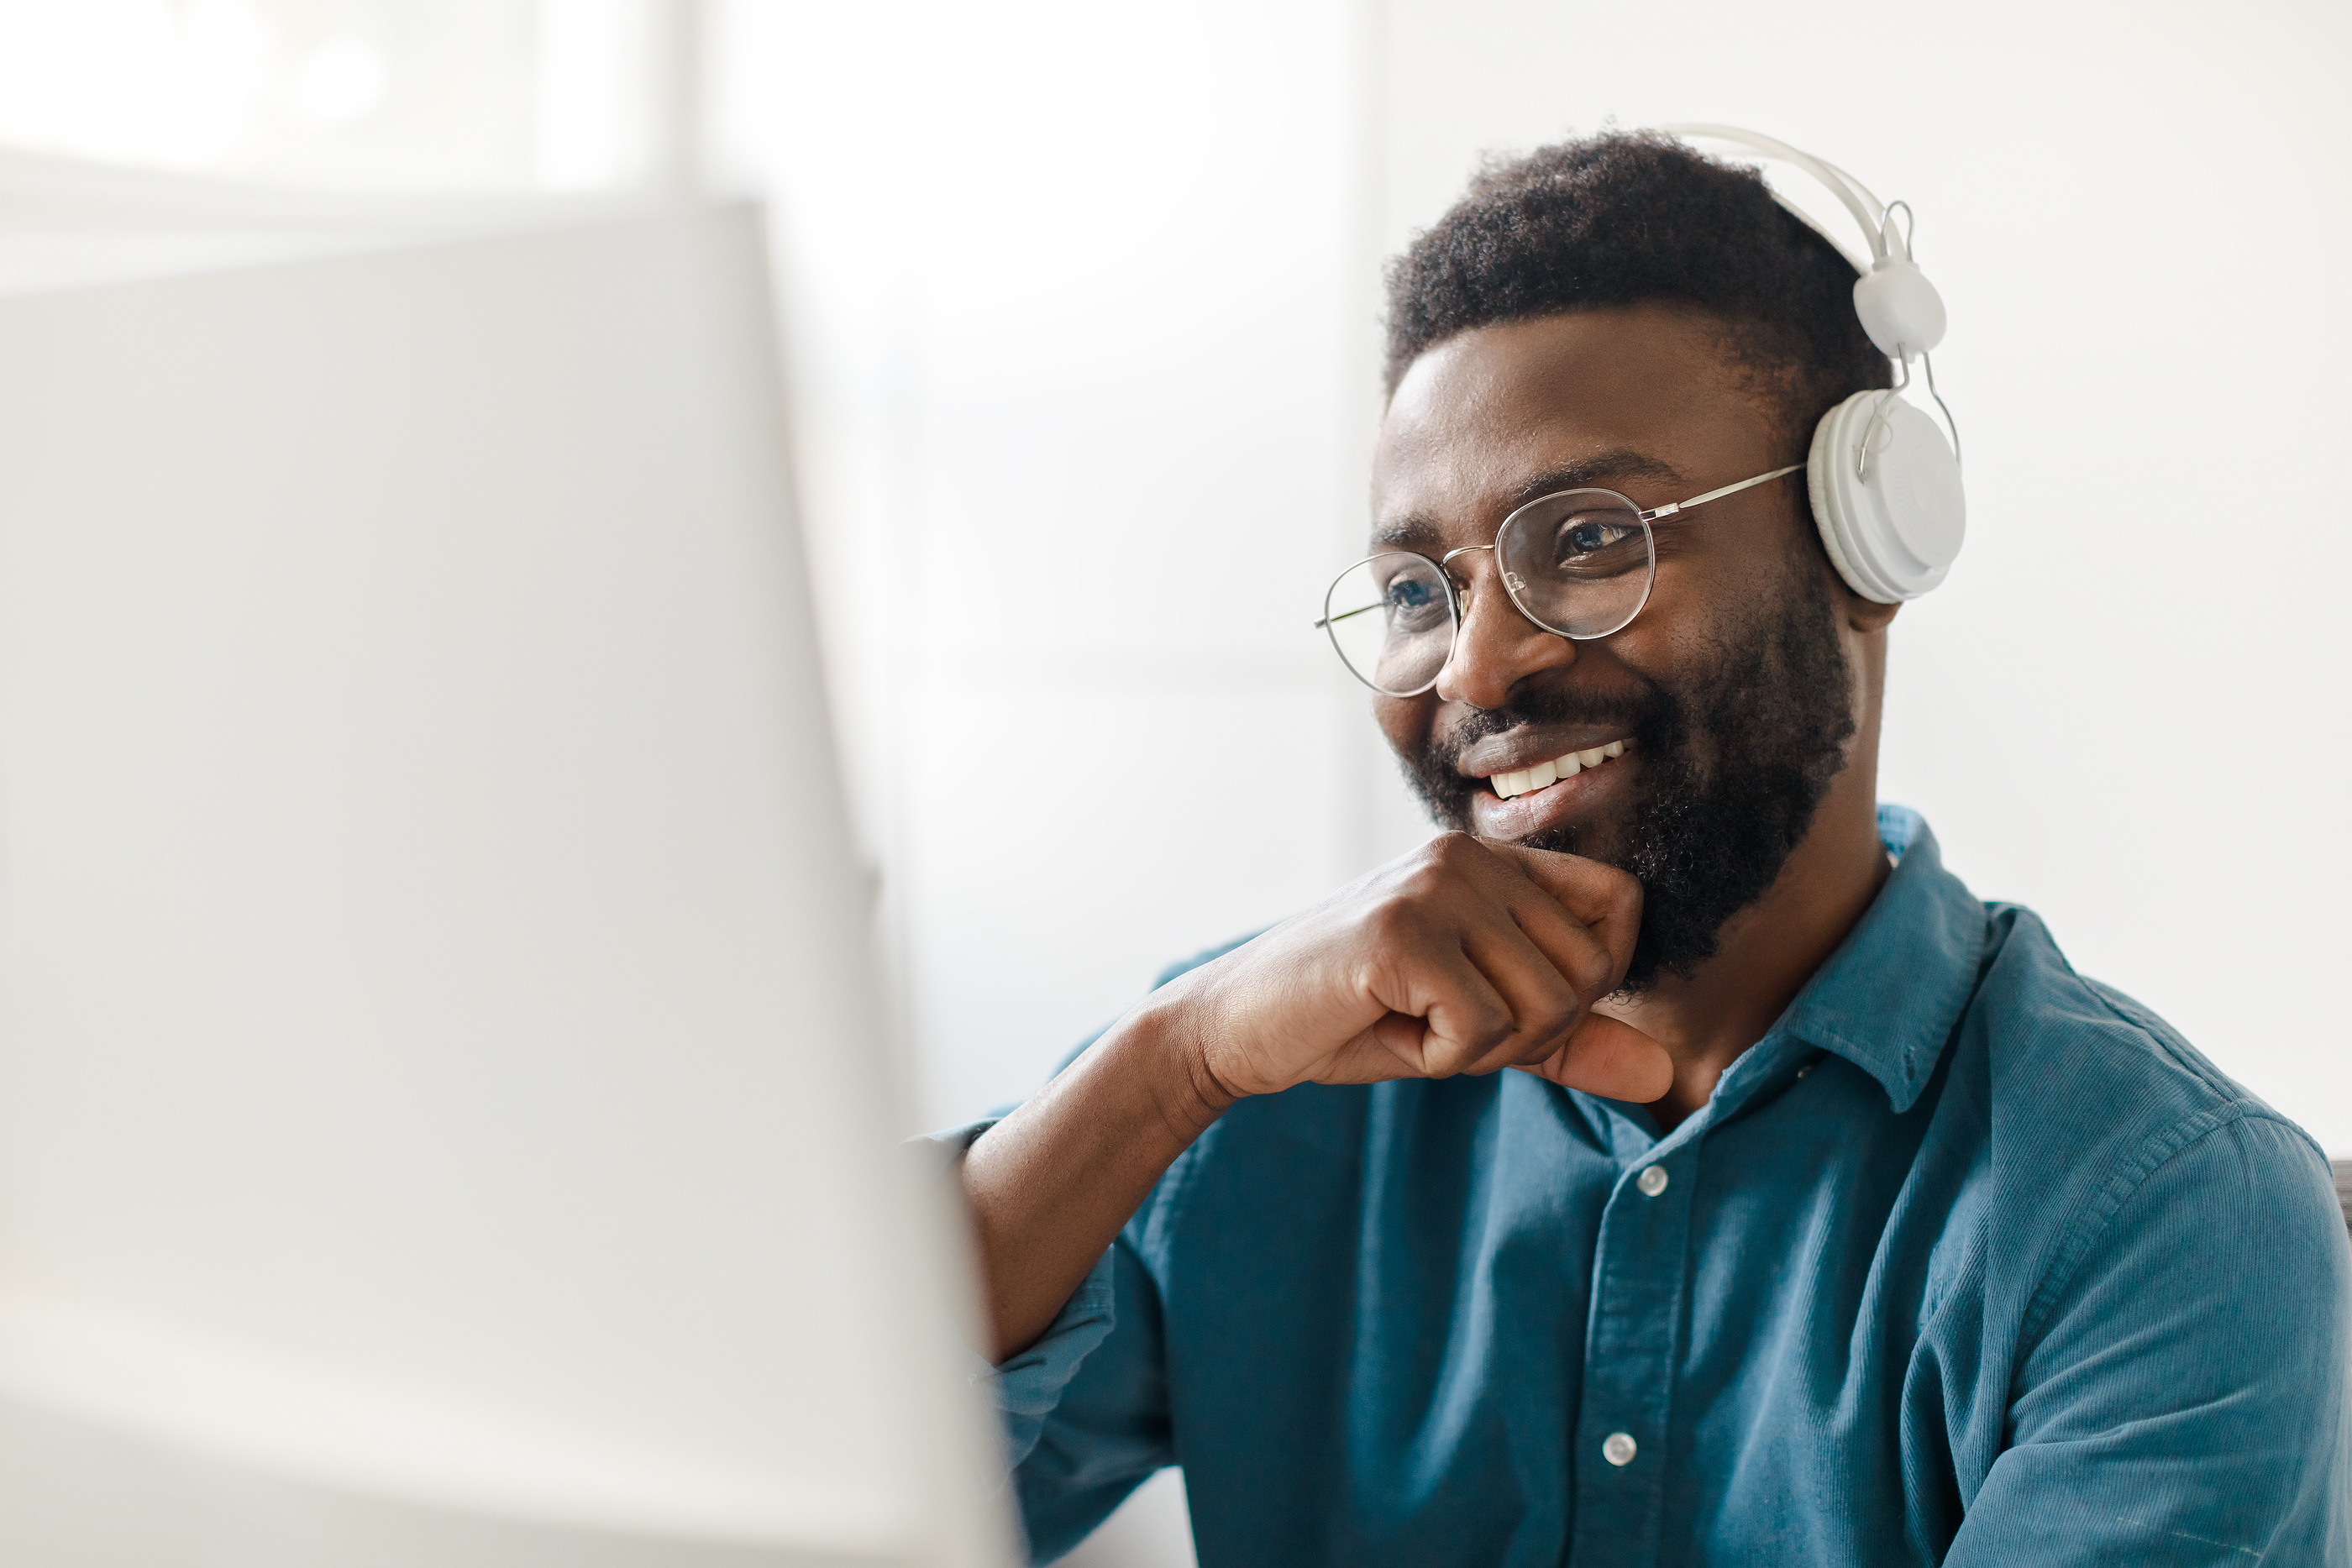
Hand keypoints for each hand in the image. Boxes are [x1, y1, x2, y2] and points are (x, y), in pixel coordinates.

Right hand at [1142, 833, 1672, 1106]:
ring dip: (1481, 1049)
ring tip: (1413, 1026)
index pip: (1619, 901)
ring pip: (1544, 1004)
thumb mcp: (1475, 1027)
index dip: (1596, 976)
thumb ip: (1570, 1041)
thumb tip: (1666, 1073)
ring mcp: (1433, 887)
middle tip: (1448, 1028)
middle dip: (1530, 1032)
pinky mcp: (1401, 932)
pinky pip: (1482, 1028)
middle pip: (1591, 969)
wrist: (1236, 1028)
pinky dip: (1438, 1058)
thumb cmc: (1353, 1019)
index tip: (1520, 1006)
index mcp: (1491, 860)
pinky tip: (1386, 1031)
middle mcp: (1467, 856)